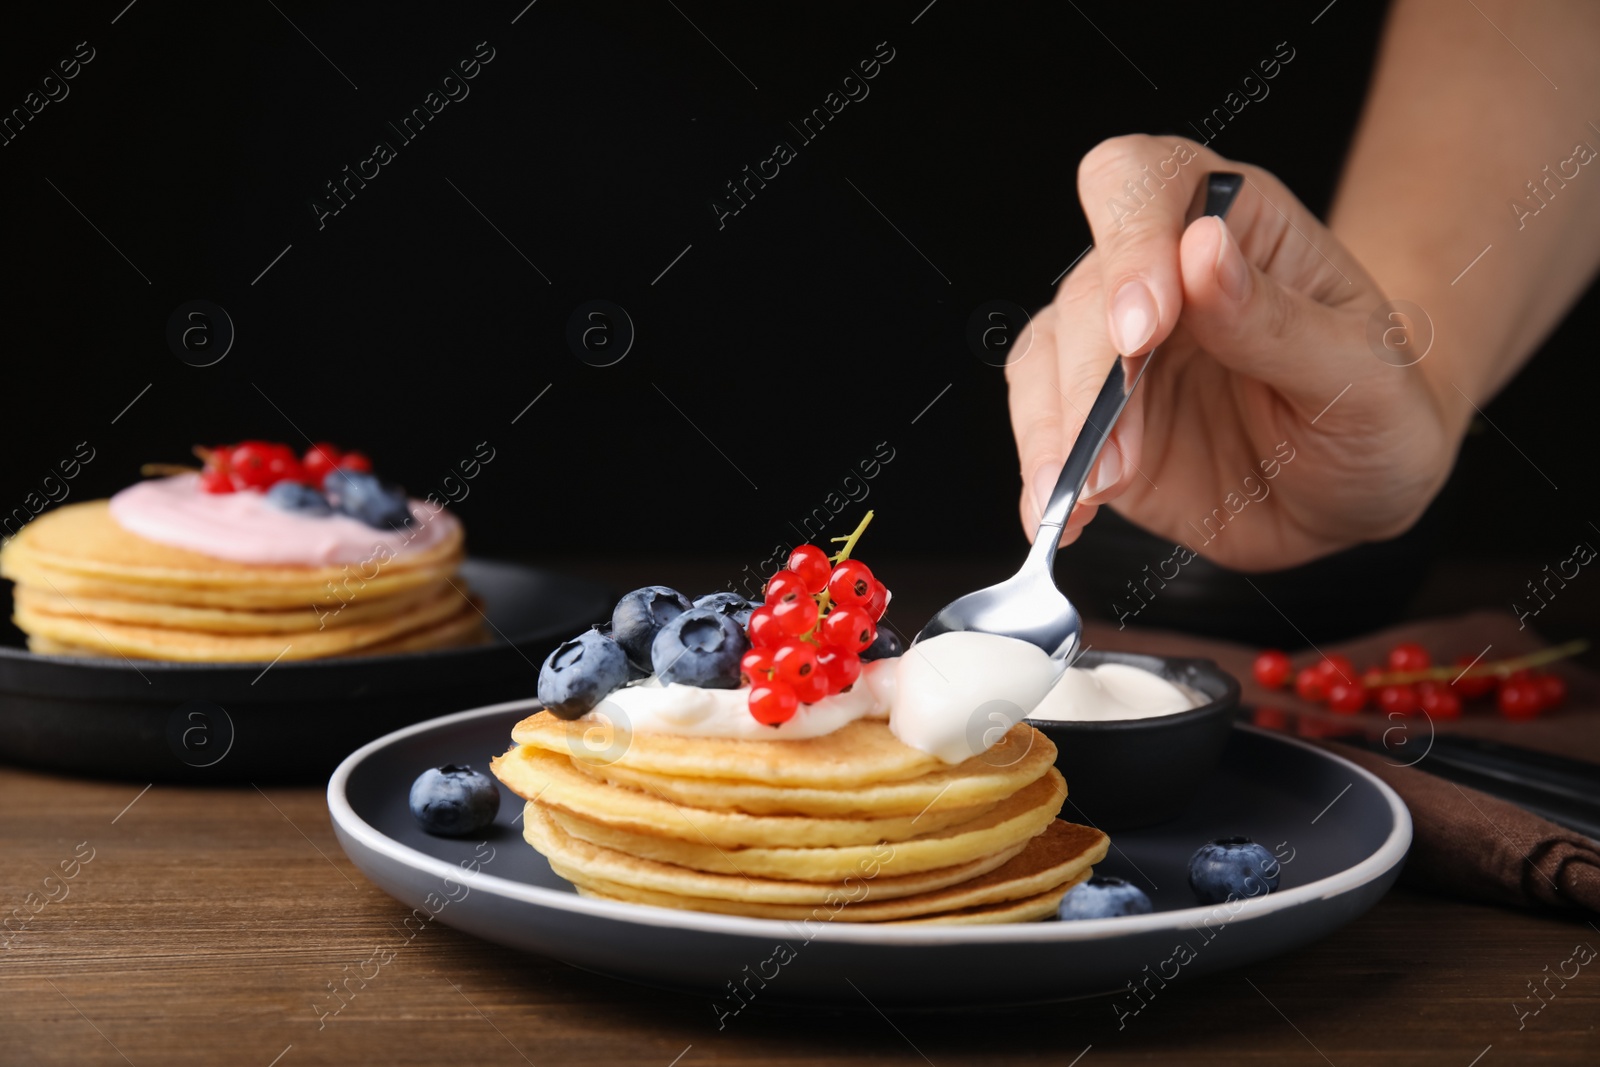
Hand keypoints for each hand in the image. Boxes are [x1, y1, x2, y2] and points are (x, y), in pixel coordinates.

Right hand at [1007, 136, 1456, 571]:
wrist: (1358, 490)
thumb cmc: (1377, 409)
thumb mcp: (1361, 370)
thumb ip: (1278, 318)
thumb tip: (1200, 251)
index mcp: (1226, 223)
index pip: (1140, 183)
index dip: (1127, 244)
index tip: (1142, 328)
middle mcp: (1155, 275)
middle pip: (1084, 294)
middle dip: (1091, 378)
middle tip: (1118, 453)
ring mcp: (1115, 352)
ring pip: (1043, 362)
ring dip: (1055, 433)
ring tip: (1084, 494)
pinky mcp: (1092, 424)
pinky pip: (1044, 437)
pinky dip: (1042, 479)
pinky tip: (1058, 517)